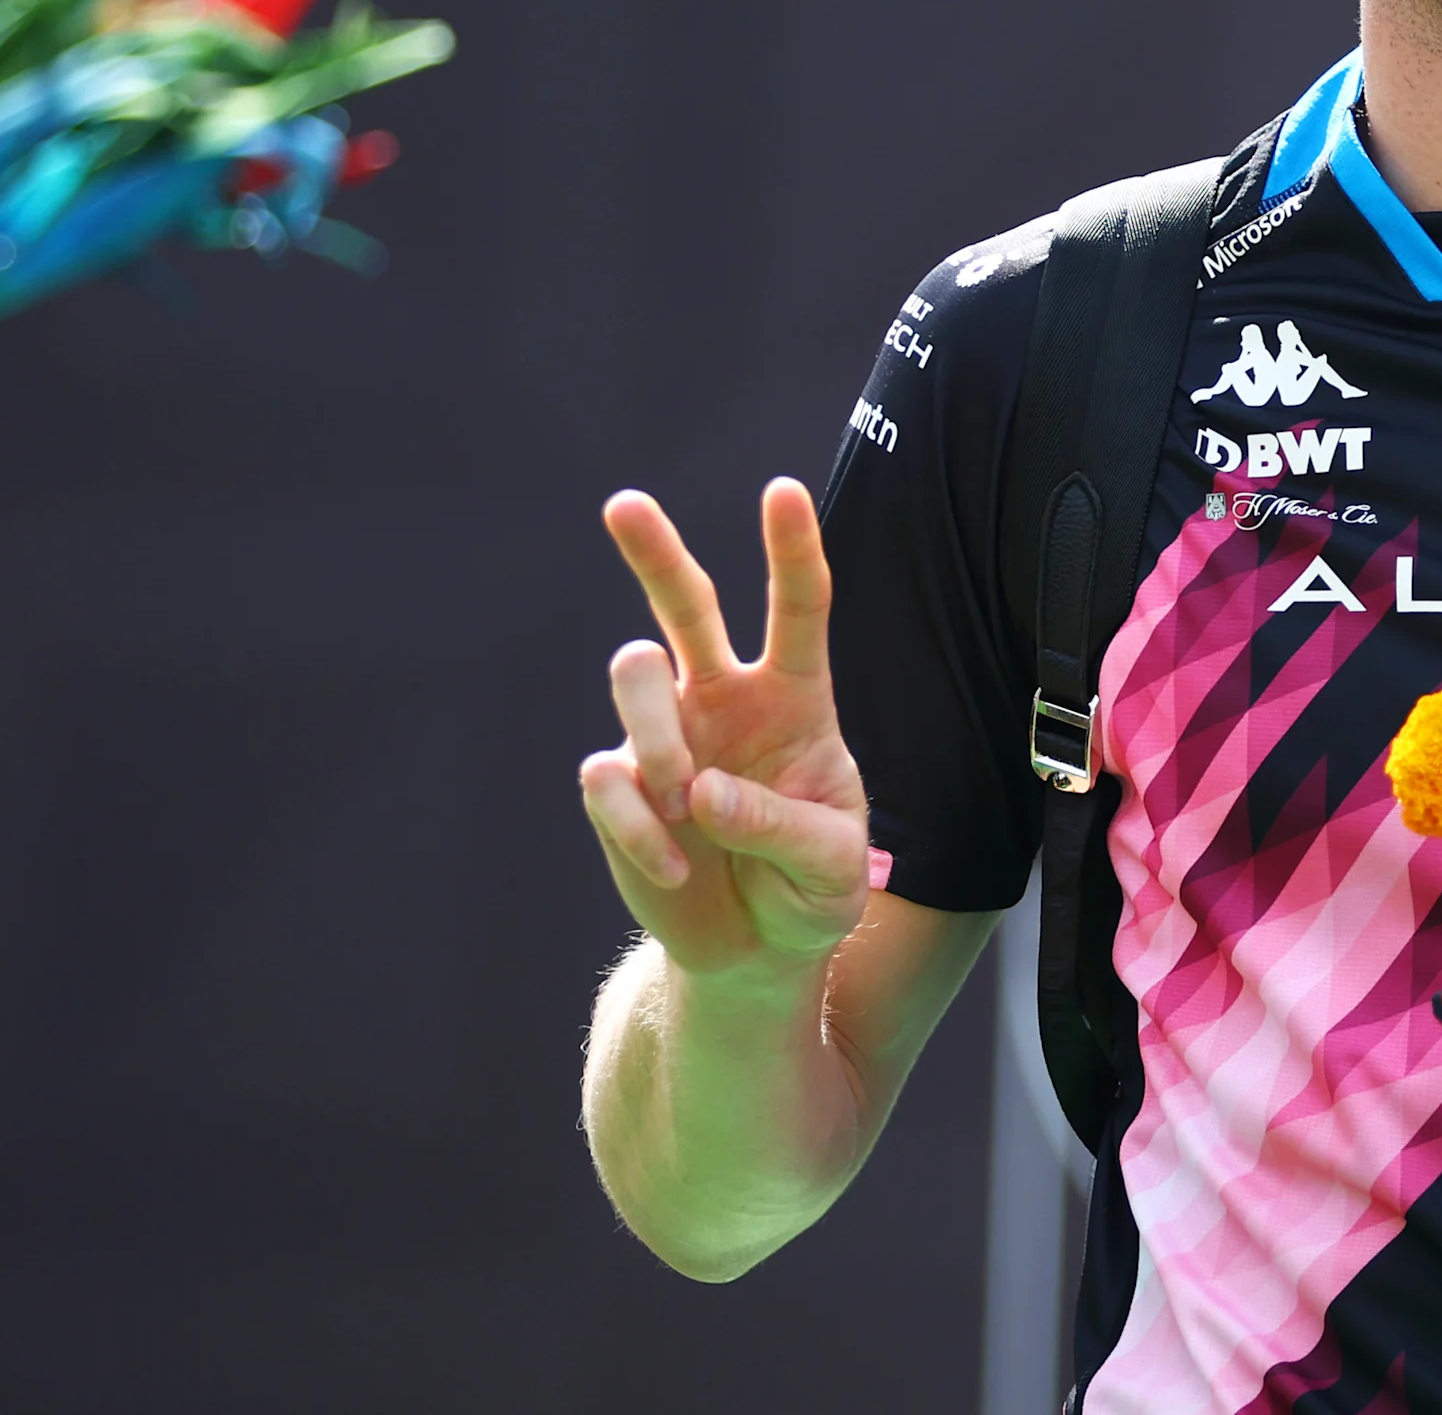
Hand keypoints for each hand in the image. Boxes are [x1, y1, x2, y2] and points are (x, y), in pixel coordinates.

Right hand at [577, 479, 872, 982]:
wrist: (756, 950)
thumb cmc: (811, 888)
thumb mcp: (832, 867)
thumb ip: (782, 825)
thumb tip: (700, 790)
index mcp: (794, 698)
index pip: (798, 610)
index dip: (789, 549)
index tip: (780, 491)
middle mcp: (722, 700)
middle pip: (685, 605)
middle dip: (654, 552)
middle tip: (625, 503)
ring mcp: (664, 738)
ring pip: (635, 676)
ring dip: (659, 736)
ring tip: (686, 799)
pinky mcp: (618, 788)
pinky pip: (609, 781)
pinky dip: (643, 832)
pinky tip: (677, 869)